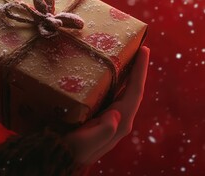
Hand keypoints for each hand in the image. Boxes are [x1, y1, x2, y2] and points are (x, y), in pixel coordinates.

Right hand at [65, 46, 149, 164]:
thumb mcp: (84, 143)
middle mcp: (120, 118)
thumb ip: (103, 132)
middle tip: (136, 46)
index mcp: (120, 121)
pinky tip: (109, 70)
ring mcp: (113, 117)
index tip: (144, 49)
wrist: (60, 157)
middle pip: (133, 89)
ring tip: (125, 53)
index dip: (140, 70)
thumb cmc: (70, 149)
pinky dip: (115, 80)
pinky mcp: (103, 115)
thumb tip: (117, 115)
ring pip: (124, 90)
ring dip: (127, 72)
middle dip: (137, 68)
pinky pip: (114, 93)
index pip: (135, 91)